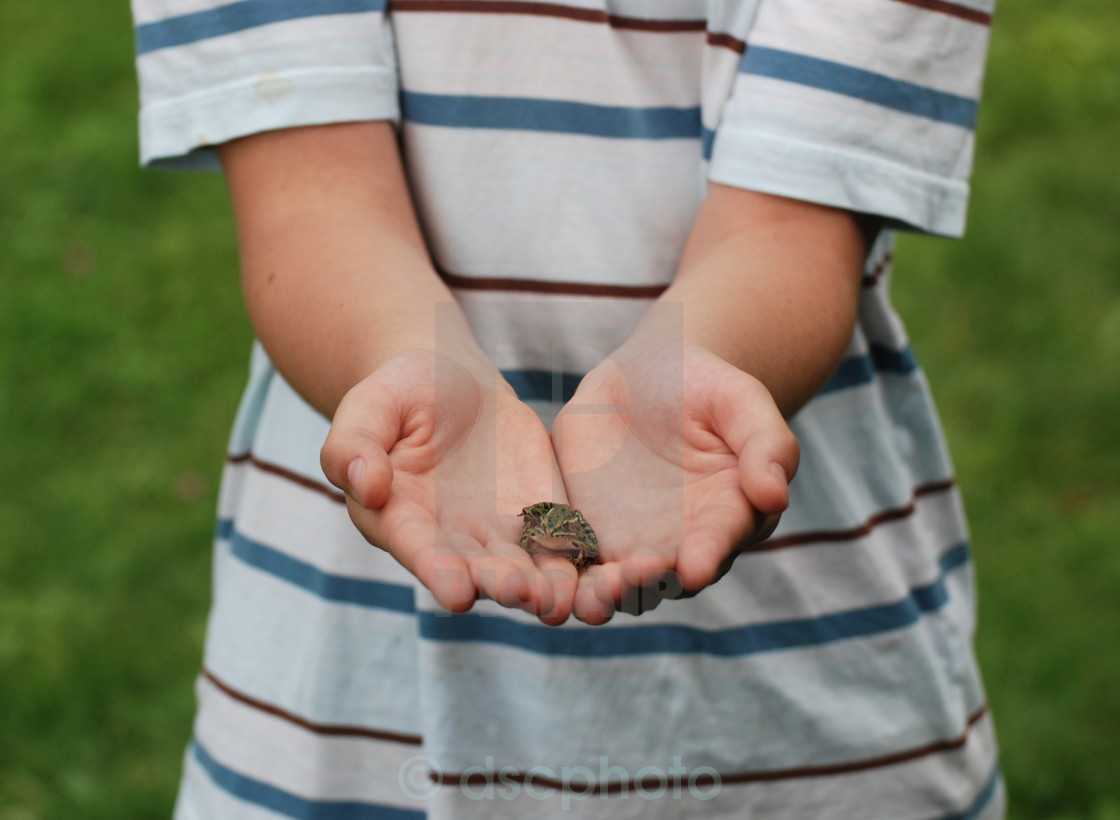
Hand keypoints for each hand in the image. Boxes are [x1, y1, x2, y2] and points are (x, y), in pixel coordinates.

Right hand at [320, 350, 576, 620]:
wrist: (453, 381)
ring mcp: (499, 535)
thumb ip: (354, 445)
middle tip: (521, 592)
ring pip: (525, 570)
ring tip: (561, 597)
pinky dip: (579, 559)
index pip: (419, 551)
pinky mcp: (541, 517)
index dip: (437, 572)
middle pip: (477, 571)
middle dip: (499, 584)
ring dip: (543, 588)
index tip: (457, 594)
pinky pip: (563, 543)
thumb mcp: (370, 405)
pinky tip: (601, 571)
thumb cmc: (400, 392)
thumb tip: (364, 485)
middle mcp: (451, 542)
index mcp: (400, 521)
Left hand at [551, 340, 798, 622]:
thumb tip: (775, 493)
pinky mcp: (585, 536)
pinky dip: (557, 574)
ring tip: (585, 597)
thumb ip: (765, 443)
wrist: (645, 378)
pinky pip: (569, 561)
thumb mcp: (740, 400)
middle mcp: (681, 544)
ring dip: (600, 596)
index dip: (707, 555)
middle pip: (664, 577)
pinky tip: (538, 575)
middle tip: (624, 582)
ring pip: (615, 584)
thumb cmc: (705, 385)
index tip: (693, 566)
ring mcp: (630, 545)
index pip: (719, 541)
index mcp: (728, 515)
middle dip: (645, 585)